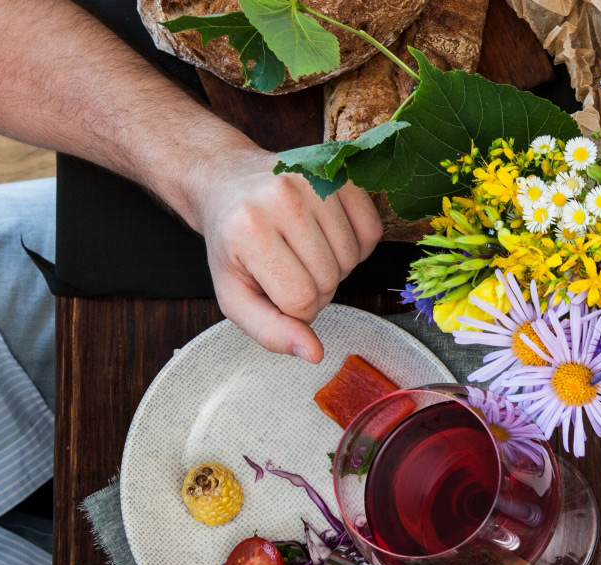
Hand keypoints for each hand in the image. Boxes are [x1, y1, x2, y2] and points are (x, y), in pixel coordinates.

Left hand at [186, 147, 381, 361]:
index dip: (294, 309)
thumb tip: (314, 354)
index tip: (275, 289)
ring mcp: (315, 181)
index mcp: (248, 229)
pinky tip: (328, 236)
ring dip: (335, 267)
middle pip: (329, 280)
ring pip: (351, 260)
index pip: (301, 300)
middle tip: (289, 267)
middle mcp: (282, 198)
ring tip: (305, 250)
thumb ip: (269, 331)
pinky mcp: (341, 173)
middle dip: (314, 288)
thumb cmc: (232, 243)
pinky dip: (356, 245)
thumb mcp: (234, 294)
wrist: (228, 182)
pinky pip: (372, 232)